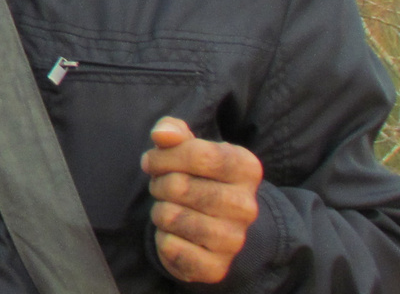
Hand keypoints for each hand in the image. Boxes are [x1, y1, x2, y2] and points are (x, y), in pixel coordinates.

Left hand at [141, 116, 262, 283]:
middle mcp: (247, 205)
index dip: (163, 156)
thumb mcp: (187, 147)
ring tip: (169, 209)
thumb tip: (162, 134)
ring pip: (171, 216)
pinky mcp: (216, 267)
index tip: (152, 161)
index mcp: (246, 168)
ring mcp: (234, 239)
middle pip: (180, 186)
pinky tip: (175, 234)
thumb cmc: (196, 177)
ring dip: (159, 211)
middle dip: (158, 184)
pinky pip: (170, 246)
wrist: (215, 229)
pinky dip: (162, 238)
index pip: (198, 154)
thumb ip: (172, 131)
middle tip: (162, 187)